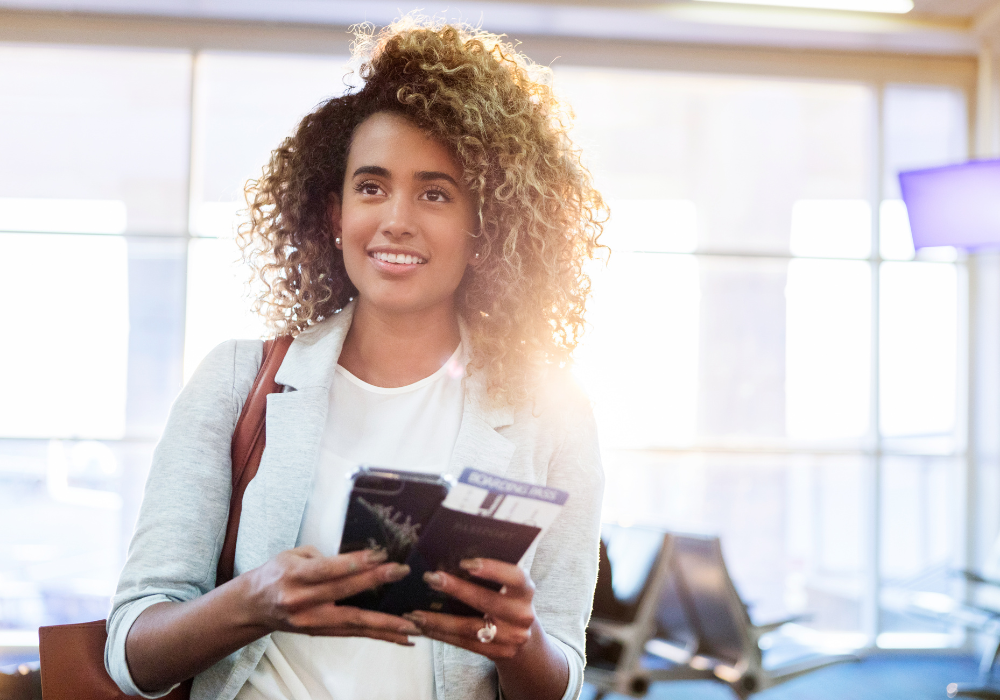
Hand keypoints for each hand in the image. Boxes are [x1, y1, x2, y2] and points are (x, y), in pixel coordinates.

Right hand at [246, 545, 421, 645]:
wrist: (253, 606)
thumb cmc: (276, 574)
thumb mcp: (293, 555)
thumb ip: (322, 556)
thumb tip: (356, 559)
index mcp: (294, 576)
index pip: (328, 570)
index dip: (355, 563)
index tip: (380, 555)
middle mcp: (302, 601)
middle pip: (344, 592)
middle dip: (375, 581)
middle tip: (402, 573)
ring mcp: (312, 621)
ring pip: (353, 621)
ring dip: (385, 622)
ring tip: (412, 622)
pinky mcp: (320, 632)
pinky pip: (354, 634)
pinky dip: (379, 635)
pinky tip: (401, 636)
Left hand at [403, 558, 536, 659]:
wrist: (523, 636)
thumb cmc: (507, 599)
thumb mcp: (508, 585)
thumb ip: (491, 573)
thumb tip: (452, 553)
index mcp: (526, 591)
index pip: (515, 577)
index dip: (492, 569)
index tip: (466, 563)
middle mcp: (522, 615)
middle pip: (487, 602)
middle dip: (456, 589)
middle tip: (430, 578)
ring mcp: (510, 638)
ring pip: (469, 628)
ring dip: (438, 620)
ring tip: (414, 613)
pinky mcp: (496, 654)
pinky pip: (463, 643)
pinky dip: (440, 634)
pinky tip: (422, 627)